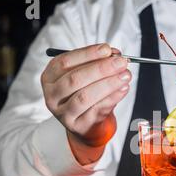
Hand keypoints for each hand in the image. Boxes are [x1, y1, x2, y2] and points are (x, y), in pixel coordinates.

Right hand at [40, 43, 131, 164]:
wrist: (85, 122)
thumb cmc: (84, 92)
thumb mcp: (86, 75)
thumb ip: (97, 62)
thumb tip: (114, 55)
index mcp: (50, 77)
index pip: (65, 62)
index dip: (87, 54)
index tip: (107, 49)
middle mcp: (52, 95)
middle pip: (74, 80)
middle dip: (101, 69)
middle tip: (121, 62)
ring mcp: (63, 113)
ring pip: (85, 97)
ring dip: (108, 84)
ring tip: (125, 75)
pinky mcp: (78, 126)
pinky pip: (97, 110)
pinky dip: (113, 98)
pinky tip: (123, 88)